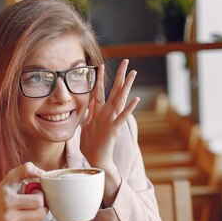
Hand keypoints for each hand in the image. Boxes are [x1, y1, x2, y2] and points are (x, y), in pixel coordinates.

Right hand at [0, 163, 47, 220]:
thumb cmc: (2, 194)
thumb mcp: (10, 178)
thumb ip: (26, 169)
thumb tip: (43, 173)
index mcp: (8, 201)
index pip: (38, 201)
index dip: (40, 193)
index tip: (33, 190)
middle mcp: (10, 217)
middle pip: (42, 213)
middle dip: (42, 204)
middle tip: (34, 198)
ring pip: (40, 219)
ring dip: (39, 211)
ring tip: (28, 206)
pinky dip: (33, 220)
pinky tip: (23, 215)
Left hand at [80, 59, 140, 202]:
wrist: (96, 159)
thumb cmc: (91, 144)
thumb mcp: (85, 126)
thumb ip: (88, 114)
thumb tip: (87, 105)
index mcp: (99, 111)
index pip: (100, 90)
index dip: (100, 78)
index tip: (100, 65)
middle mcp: (107, 113)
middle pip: (114, 90)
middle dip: (119, 75)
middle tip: (126, 61)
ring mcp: (112, 119)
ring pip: (120, 99)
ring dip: (126, 86)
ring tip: (133, 73)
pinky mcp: (114, 128)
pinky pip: (122, 116)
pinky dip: (129, 108)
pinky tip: (136, 98)